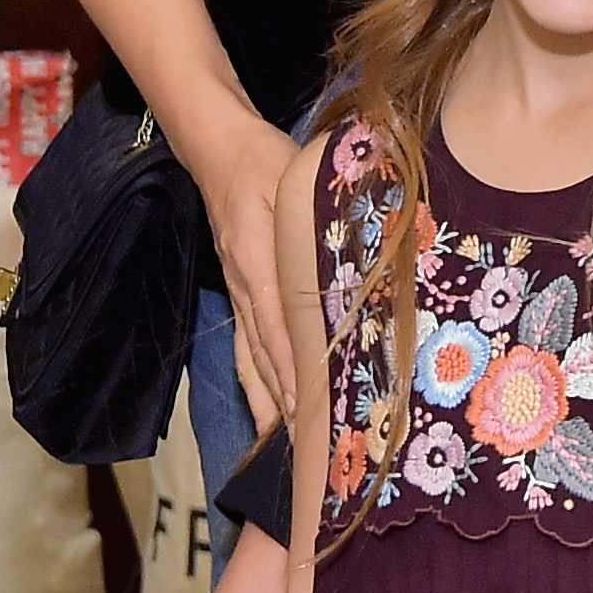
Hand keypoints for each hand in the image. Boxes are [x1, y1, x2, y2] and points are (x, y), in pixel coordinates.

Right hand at [186, 113, 300, 432]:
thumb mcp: (298, 176)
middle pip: (262, 351)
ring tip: (284, 441)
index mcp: (258, 258)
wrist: (221, 152)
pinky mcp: (239, 290)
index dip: (290, 364)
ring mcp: (238, 290)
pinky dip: (256, 379)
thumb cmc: (267, 162)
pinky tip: (267, 408)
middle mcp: (244, 283)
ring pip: (251, 354)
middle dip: (283, 396)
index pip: (275, 321)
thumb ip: (329, 208)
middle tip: (306, 439)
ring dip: (268, 397)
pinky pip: (245, 343)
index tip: (307, 400)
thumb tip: (371, 235)